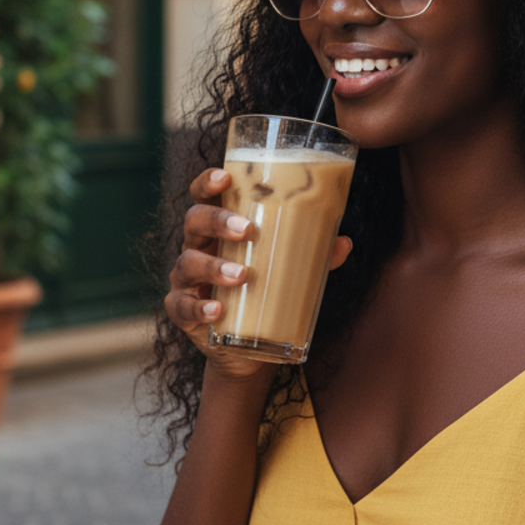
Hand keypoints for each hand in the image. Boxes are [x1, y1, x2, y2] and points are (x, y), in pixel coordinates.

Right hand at [166, 167, 352, 377]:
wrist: (244, 346)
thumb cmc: (263, 289)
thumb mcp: (288, 268)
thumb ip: (313, 254)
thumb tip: (344, 243)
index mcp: (218, 228)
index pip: (204, 196)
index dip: (208, 182)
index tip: (225, 177)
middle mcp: (197, 247)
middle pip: (194, 221)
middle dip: (218, 221)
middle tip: (246, 229)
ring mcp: (186, 279)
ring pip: (189, 263)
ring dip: (214, 266)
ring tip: (242, 275)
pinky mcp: (181, 311)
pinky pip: (183, 306)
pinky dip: (200, 308)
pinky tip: (217, 310)